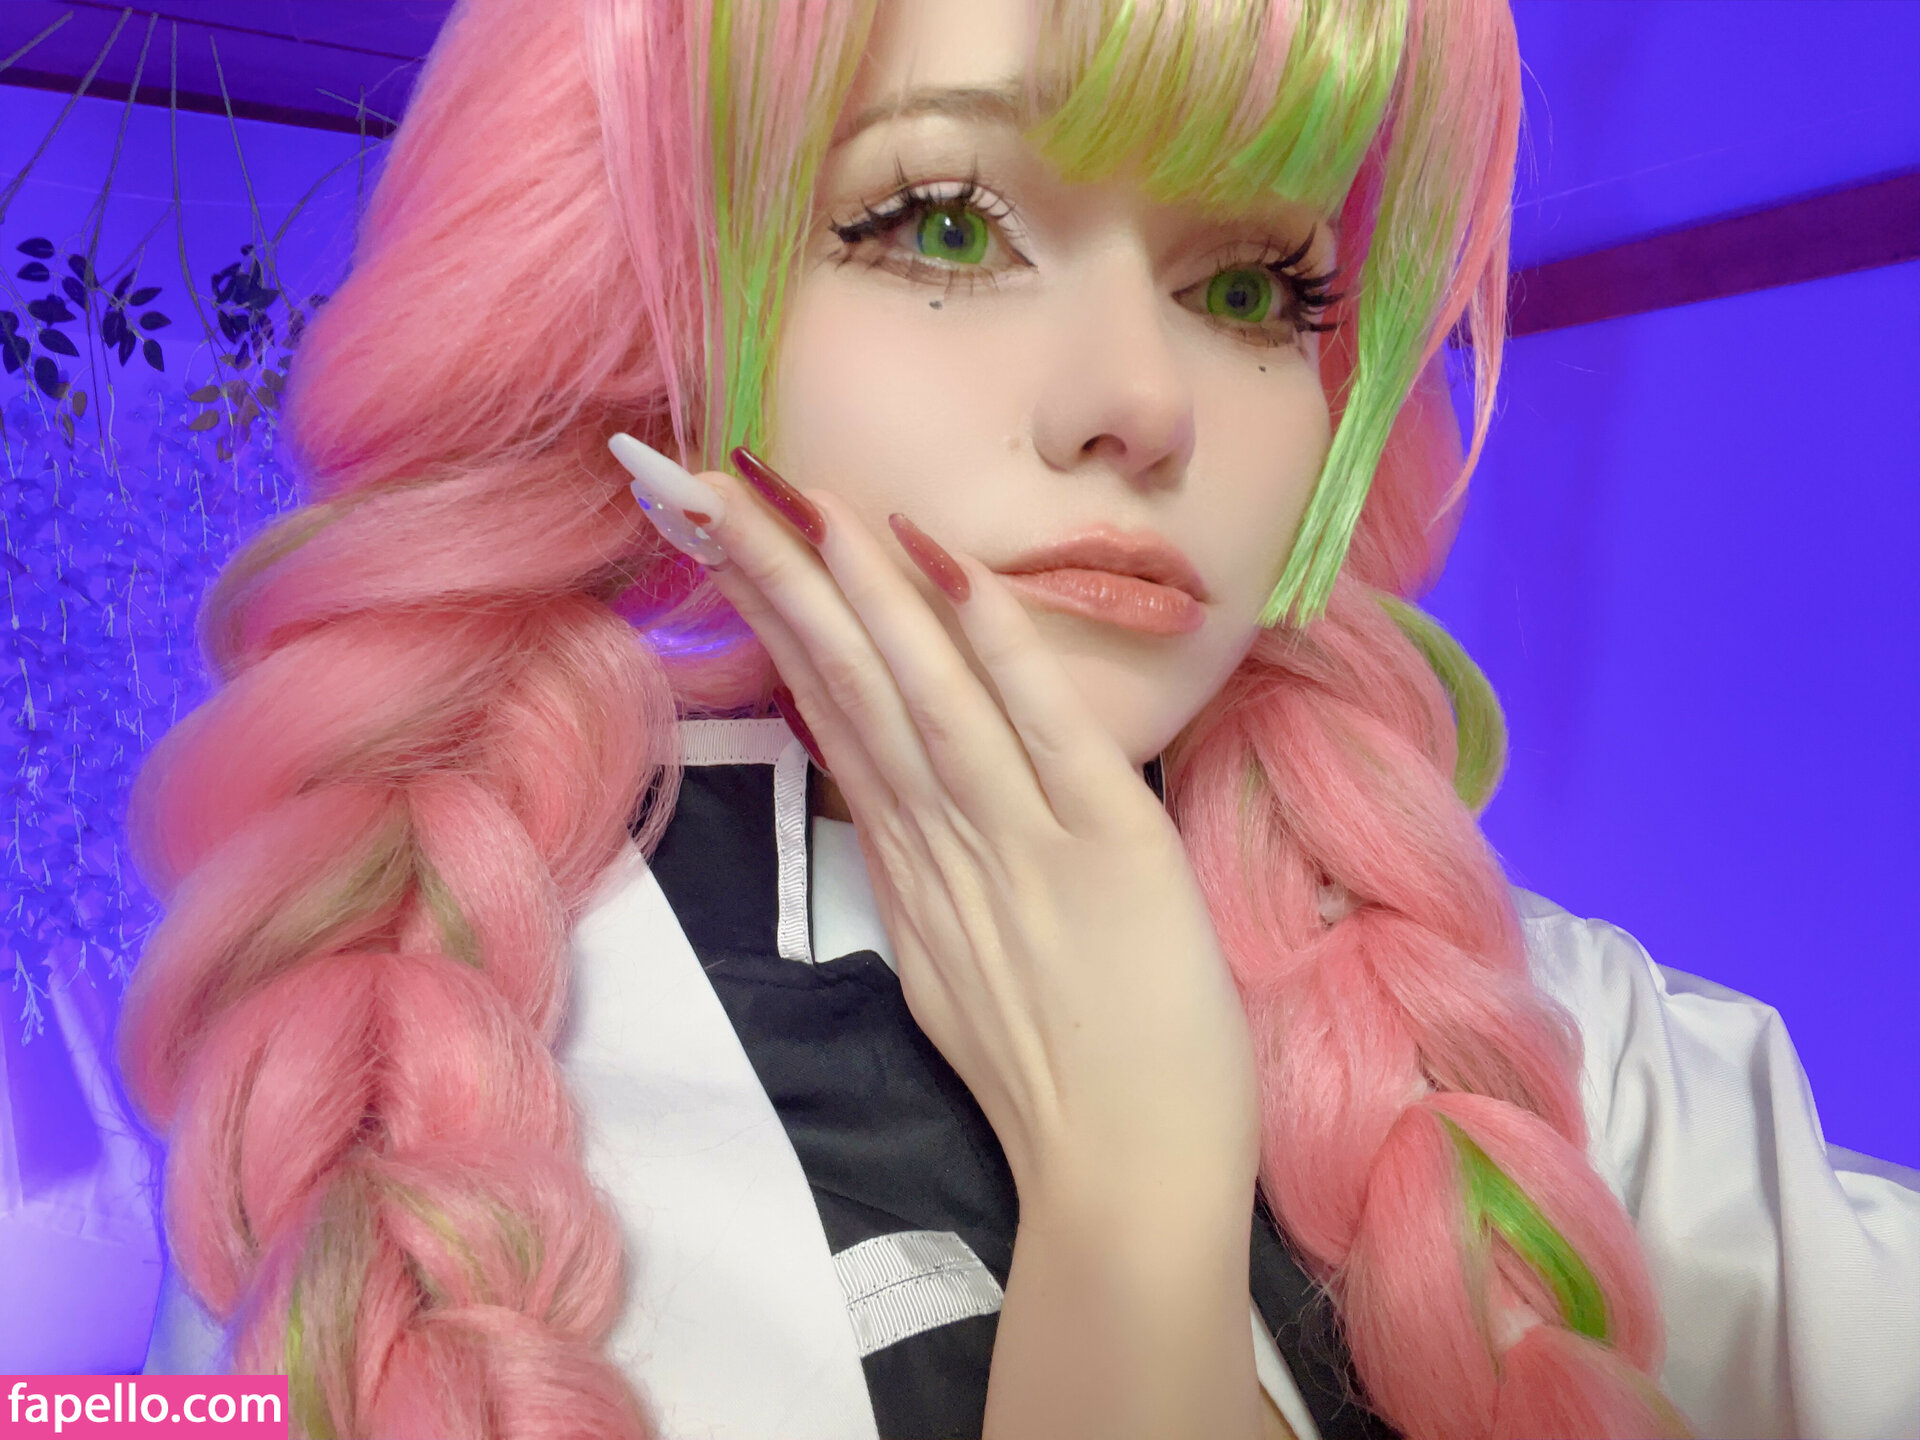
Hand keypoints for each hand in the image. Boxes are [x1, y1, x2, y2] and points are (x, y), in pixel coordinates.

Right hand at [611, 436, 1261, 1208]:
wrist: (1125, 1187)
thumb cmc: (1060, 1083)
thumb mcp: (956, 969)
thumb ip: (926, 871)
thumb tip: (904, 798)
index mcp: (911, 862)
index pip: (829, 709)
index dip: (773, 613)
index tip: (718, 531)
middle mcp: (942, 839)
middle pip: (845, 683)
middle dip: (770, 572)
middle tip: (692, 475)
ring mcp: (1018, 839)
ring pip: (918, 690)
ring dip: (853, 584)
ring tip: (791, 492)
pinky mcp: (1106, 846)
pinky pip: (1039, 724)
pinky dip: (990, 639)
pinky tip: (938, 562)